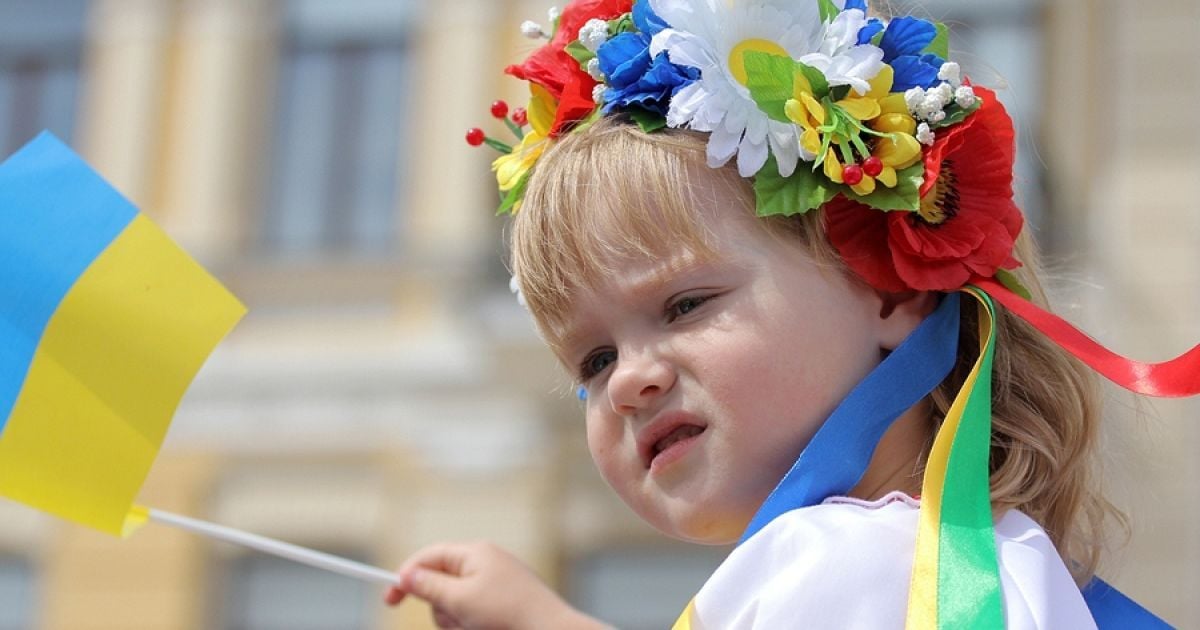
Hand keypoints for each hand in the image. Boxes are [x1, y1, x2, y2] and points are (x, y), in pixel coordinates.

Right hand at [384, 541, 606, 629]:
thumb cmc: (509, 612)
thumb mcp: (461, 599)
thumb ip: (429, 587)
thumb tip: (407, 576)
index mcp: (475, 552)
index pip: (430, 556)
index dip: (407, 575)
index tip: (389, 598)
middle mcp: (485, 564)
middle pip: (440, 584)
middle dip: (440, 607)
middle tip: (457, 618)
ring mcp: (494, 585)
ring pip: (454, 605)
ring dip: (456, 621)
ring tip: (477, 627)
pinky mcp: (501, 605)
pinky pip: (471, 615)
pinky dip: (470, 626)